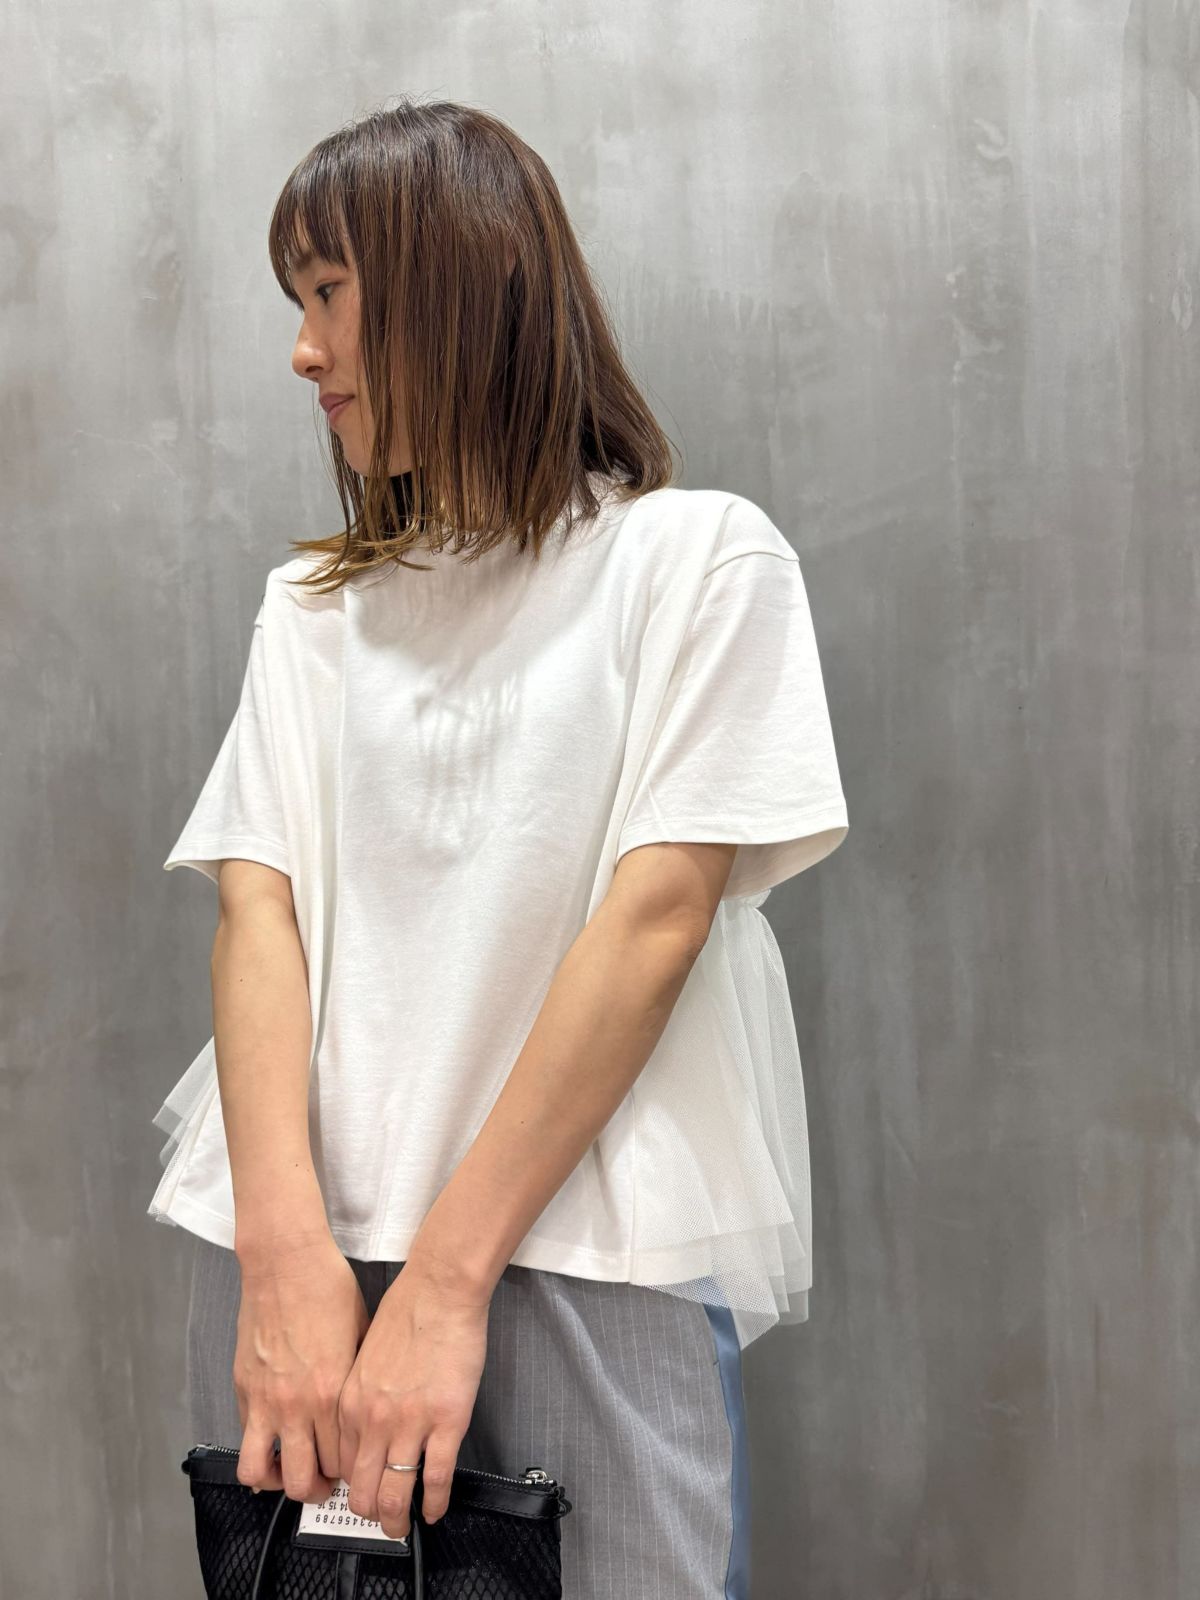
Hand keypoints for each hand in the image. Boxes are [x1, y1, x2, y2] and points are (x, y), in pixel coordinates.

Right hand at [232, 1230, 369, 1502]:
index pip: (342, 1461)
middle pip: (302, 1480)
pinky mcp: (243, 1389)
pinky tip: (270, 1443)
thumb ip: (356, 1382)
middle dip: (316, 1489)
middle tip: (324, 1481)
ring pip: (260, 1474)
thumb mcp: (361, 1336)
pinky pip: (245, 1438)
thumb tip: (360, 1411)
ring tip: (290, 1471)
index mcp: (333, 1393)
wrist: (286, 1262)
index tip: (353, 1466)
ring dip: (277, 1481)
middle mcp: (297, 1405)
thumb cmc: (329, 1290)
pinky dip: (256, 1450)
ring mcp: (265, 1400)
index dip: (350, 1470)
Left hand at [337, 1258, 490, 1540]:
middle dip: (369, 1515)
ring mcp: (410, 1424)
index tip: (360, 1493)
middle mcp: (372, 1420)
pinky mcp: (446, 1422)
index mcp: (348, 1403)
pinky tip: (434, 1510)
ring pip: (394, 1494)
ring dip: (396, 1520)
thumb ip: (358, 1395)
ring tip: (403, 1526)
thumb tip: (362, 1427)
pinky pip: (434, 1479)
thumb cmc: (404, 1312)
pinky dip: (433, 1503)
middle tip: (380, 1521)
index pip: (340, 1466)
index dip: (350, 1486)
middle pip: (361, 1490)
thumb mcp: (362, 1357)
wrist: (438, 1290)